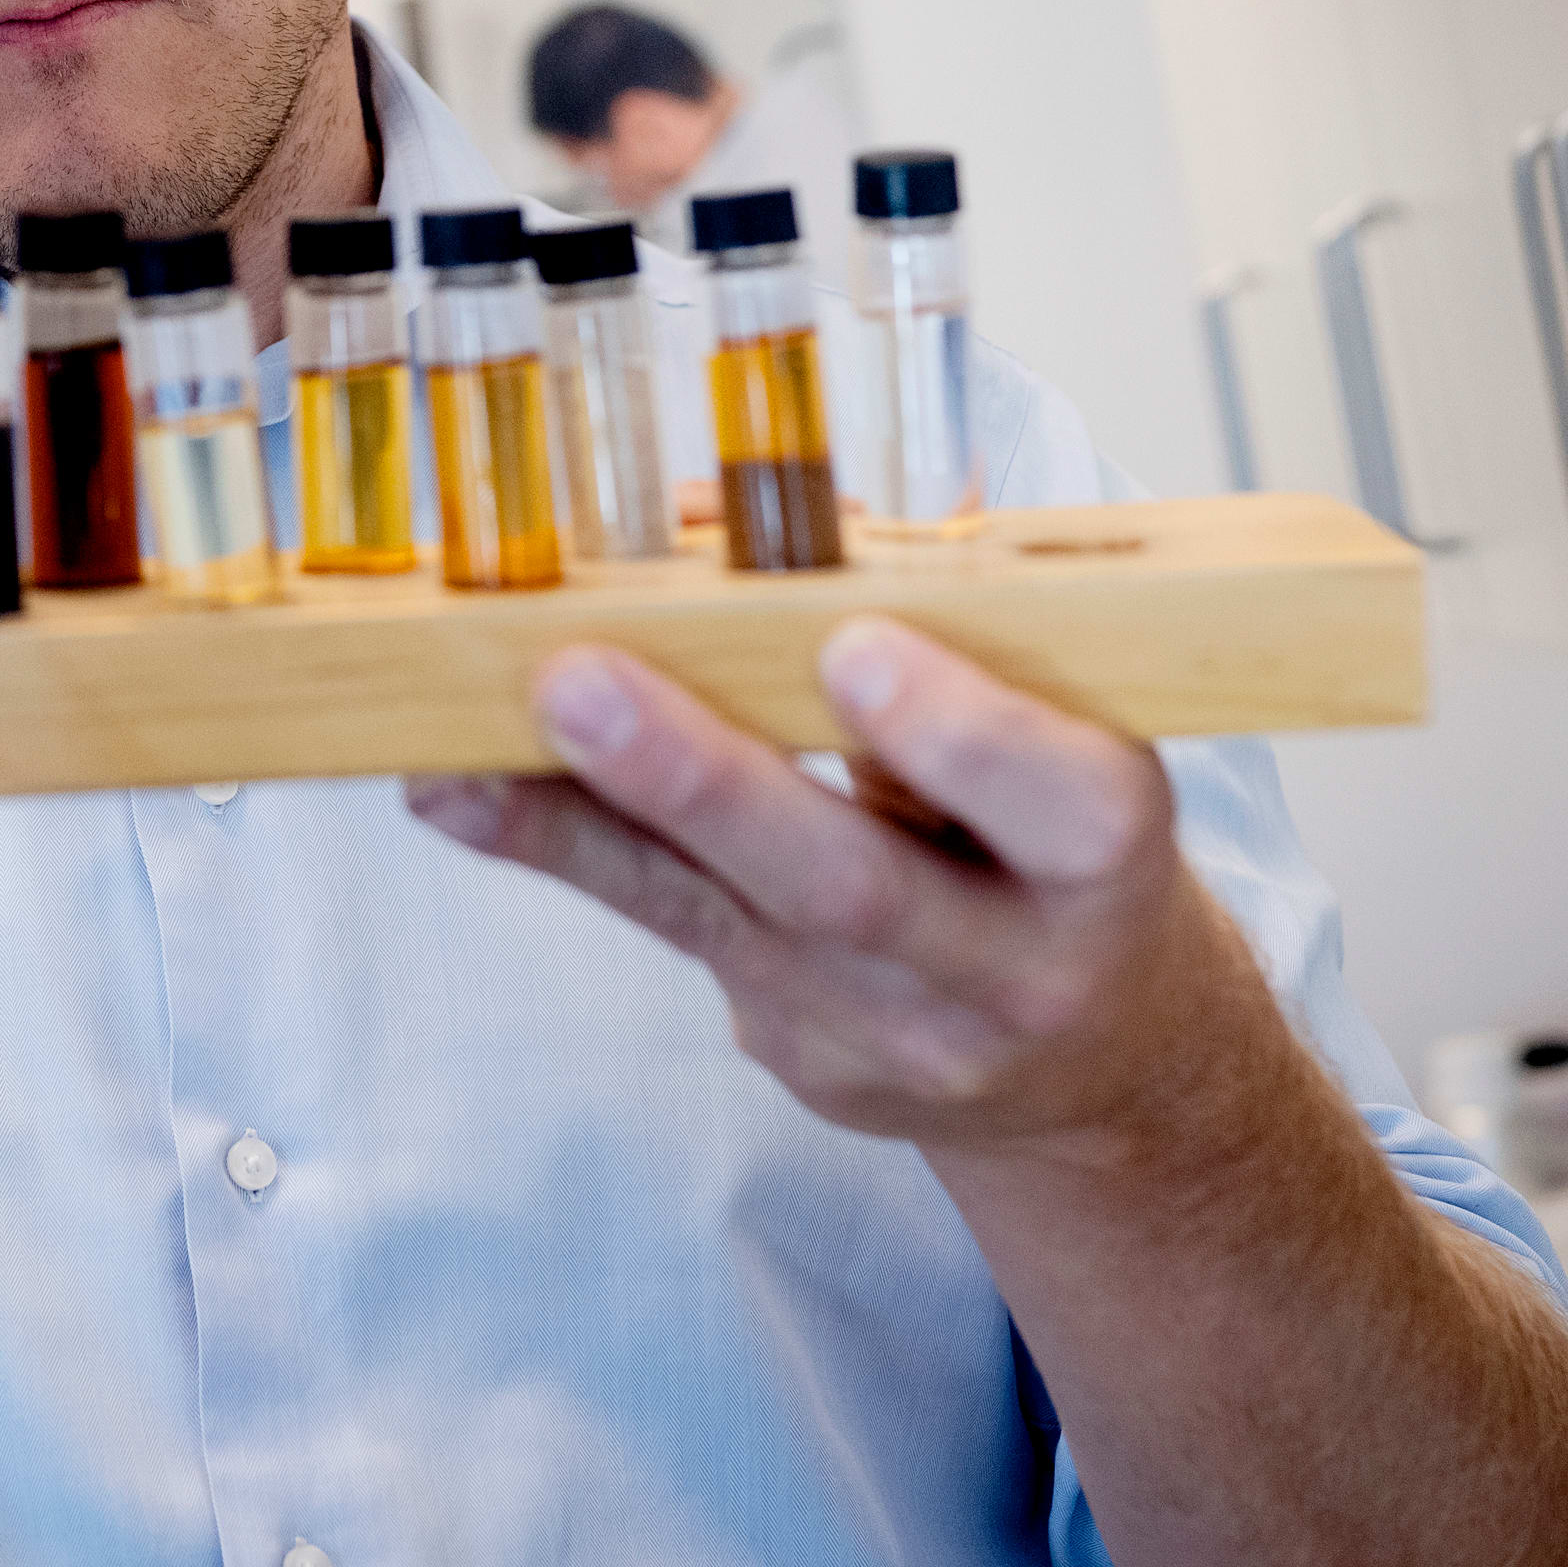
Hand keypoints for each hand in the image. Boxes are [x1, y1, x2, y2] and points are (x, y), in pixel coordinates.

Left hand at [408, 620, 1279, 1162]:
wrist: (1101, 1062)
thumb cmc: (1064, 842)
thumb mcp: (1070, 736)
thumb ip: (946, 633)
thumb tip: (749, 505)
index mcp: (1109, 865)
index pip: (1063, 807)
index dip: (959, 733)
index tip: (852, 646)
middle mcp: (1008, 971)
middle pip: (854, 887)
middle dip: (705, 782)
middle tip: (581, 683)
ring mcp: (894, 1032)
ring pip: (725, 920)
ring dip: (583, 822)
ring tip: (459, 754)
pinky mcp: (799, 1052)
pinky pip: (674, 932)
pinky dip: (564, 850)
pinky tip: (459, 795)